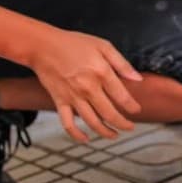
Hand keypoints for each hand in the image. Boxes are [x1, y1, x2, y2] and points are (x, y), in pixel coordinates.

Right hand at [29, 29, 143, 142]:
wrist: (43, 46)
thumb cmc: (74, 43)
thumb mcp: (103, 46)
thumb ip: (122, 64)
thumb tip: (138, 79)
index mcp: (101, 73)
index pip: (122, 97)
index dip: (132, 107)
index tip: (137, 111)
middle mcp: (88, 88)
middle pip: (109, 114)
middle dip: (123, 124)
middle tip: (130, 127)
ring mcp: (73, 97)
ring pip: (92, 122)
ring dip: (105, 132)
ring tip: (114, 135)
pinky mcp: (59, 101)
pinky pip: (68, 123)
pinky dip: (76, 134)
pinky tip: (85, 139)